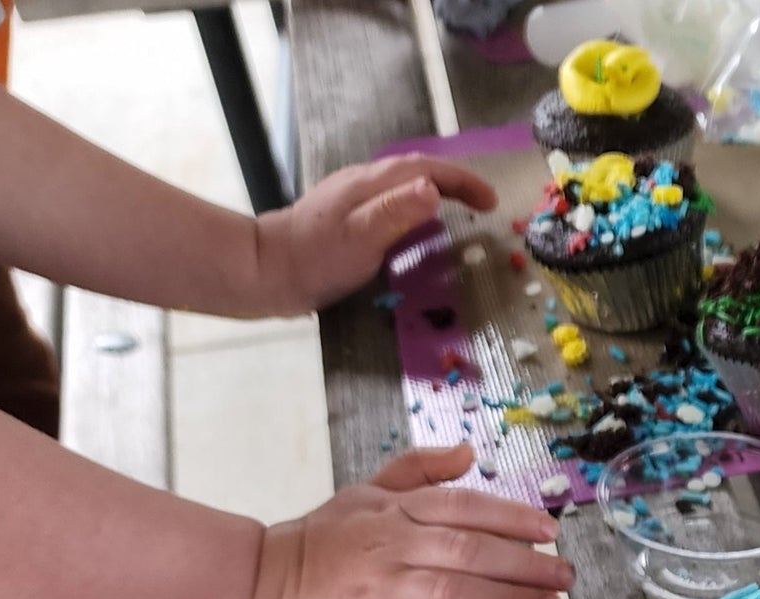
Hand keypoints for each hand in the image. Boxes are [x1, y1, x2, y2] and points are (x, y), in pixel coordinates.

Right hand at [249, 446, 571, 598]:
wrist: (259, 586)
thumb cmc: (321, 542)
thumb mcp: (365, 491)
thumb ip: (416, 470)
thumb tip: (468, 451)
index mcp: (394, 510)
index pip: (464, 506)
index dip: (512, 516)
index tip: (550, 530)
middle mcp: (392, 545)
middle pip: (471, 549)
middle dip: (526, 563)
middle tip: (566, 577)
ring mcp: (382, 589)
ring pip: (458, 590)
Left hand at [255, 154, 497, 314]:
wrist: (268, 269)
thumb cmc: (316, 258)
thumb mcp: (362, 237)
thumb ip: (397, 211)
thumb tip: (433, 189)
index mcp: (372, 183)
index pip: (426, 168)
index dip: (463, 180)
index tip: (491, 201)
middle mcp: (364, 181)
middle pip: (417, 170)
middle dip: (456, 182)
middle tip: (485, 205)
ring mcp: (354, 196)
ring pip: (404, 183)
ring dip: (438, 190)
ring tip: (462, 209)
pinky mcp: (347, 214)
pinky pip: (393, 199)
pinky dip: (418, 205)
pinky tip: (419, 224)